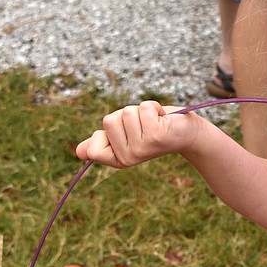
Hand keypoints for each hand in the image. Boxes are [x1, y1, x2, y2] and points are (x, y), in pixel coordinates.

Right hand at [75, 100, 198, 167]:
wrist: (186, 133)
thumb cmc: (153, 130)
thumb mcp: (125, 135)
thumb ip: (104, 142)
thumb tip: (80, 152)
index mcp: (119, 160)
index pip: (92, 148)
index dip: (105, 133)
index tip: (124, 135)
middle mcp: (129, 157)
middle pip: (109, 121)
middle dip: (126, 116)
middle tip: (144, 126)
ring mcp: (142, 148)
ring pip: (126, 112)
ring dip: (141, 111)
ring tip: (154, 122)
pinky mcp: (155, 136)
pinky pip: (143, 108)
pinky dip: (154, 107)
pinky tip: (163, 119)